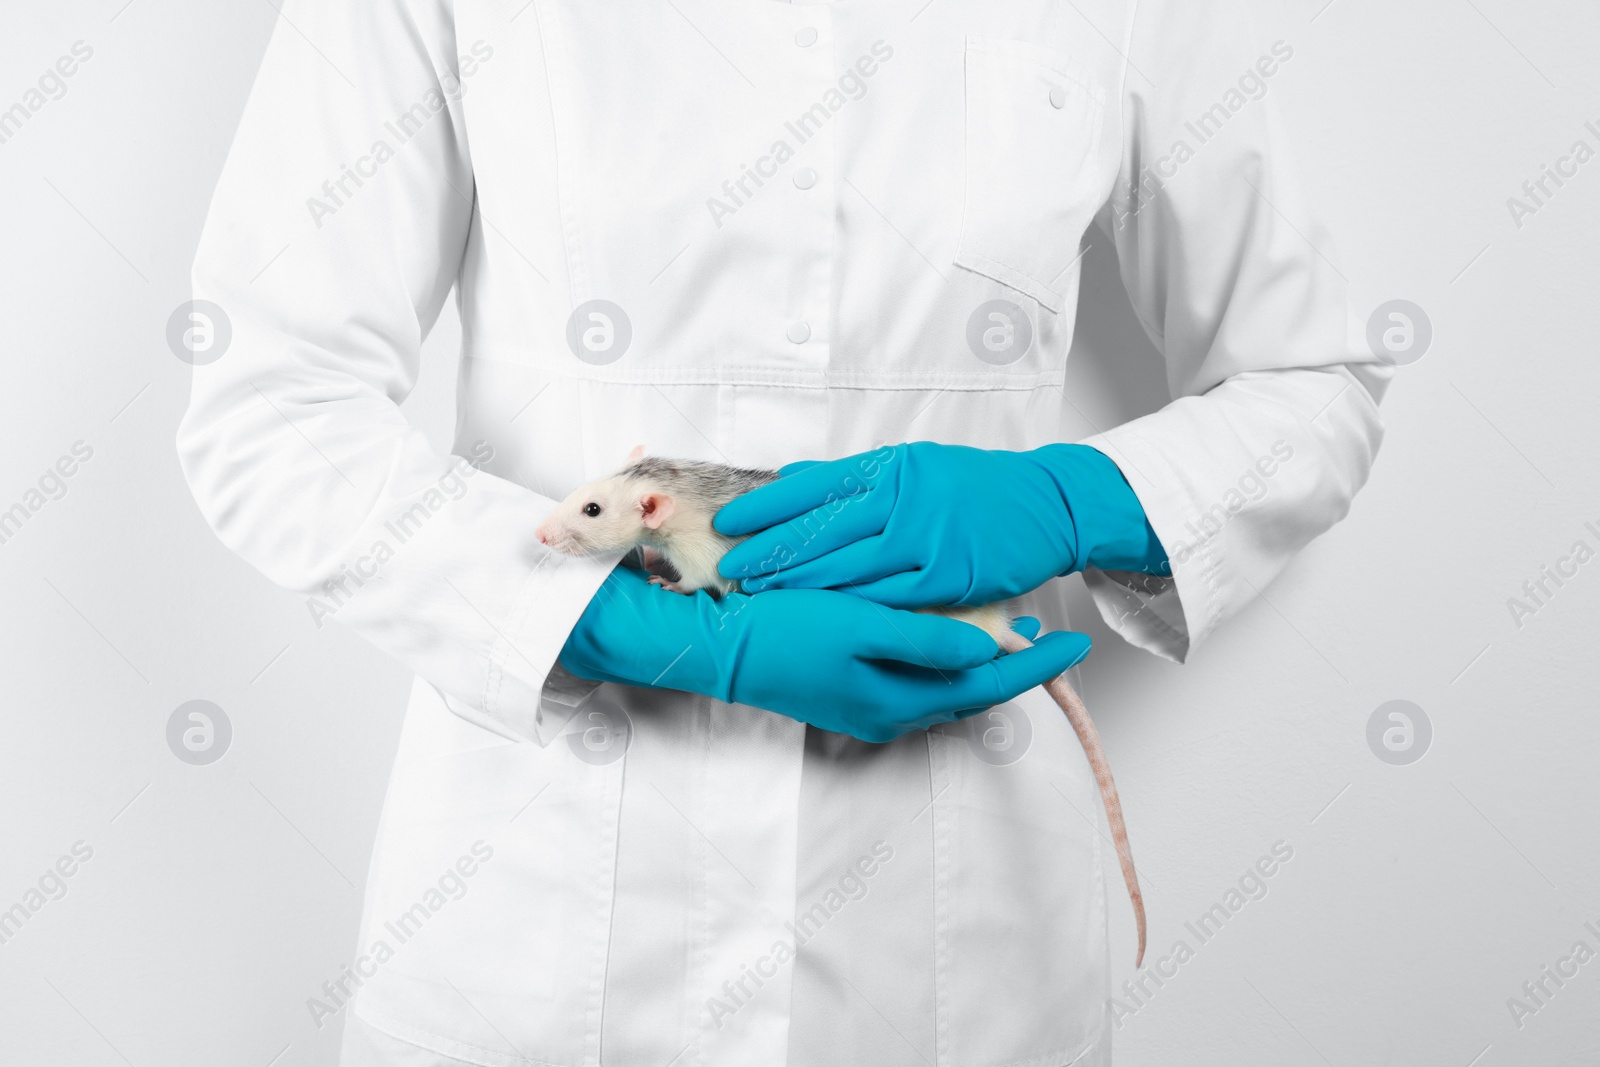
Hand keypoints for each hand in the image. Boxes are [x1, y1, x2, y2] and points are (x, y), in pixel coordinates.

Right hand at [559, 567, 1089, 742]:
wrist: (719, 650)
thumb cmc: (785, 631)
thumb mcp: (861, 626)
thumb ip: (927, 640)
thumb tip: (987, 650)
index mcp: (899, 700)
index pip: (988, 685)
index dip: (1036, 665)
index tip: (1075, 644)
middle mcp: (889, 713)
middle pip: (971, 693)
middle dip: (1013, 665)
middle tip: (1048, 633)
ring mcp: (868, 708)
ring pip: (944, 689)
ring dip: (977, 661)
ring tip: (1007, 629)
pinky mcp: (849, 694)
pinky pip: (914, 681)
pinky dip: (941, 659)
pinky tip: (945, 633)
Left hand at [715, 442, 1168, 608]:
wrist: (1050, 504)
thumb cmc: (979, 488)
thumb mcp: (915, 466)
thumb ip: (857, 477)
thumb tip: (793, 477)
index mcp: (892, 467)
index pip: (814, 486)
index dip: (768, 506)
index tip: (732, 522)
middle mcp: (904, 497)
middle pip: (822, 527)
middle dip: (771, 548)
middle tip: (732, 565)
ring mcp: (926, 536)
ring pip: (849, 564)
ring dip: (800, 581)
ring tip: (760, 591)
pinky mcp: (947, 574)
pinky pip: (889, 594)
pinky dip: (850, 603)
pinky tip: (820, 612)